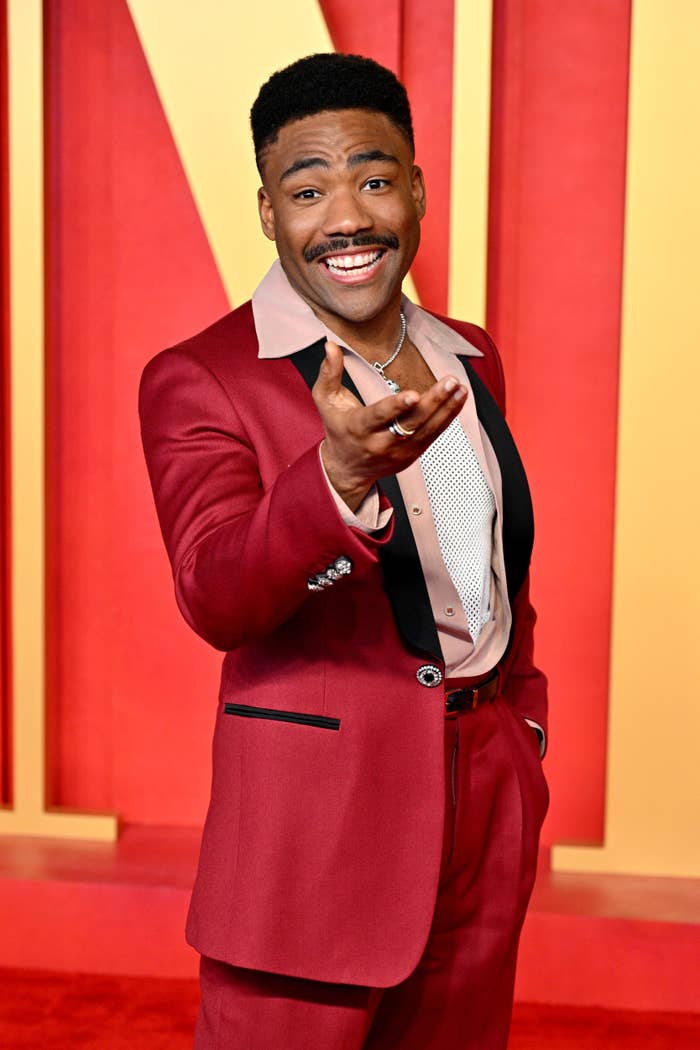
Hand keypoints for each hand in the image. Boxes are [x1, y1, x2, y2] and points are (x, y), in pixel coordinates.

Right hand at [312, 340, 467, 510]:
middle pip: (412, 423)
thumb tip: (330, 345)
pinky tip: (459, 398)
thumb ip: (329, 372)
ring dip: (447, 408)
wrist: (347, 468)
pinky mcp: (413, 455)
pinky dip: (448, 416)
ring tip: (460, 387)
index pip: (380, 416)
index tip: (414, 395)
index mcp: (359, 428)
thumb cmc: (337, 427)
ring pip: (428, 429)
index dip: (397, 406)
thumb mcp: (326, 400)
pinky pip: (434, 435)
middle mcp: (381, 443)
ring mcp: (399, 452)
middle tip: (450, 381)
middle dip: (433, 401)